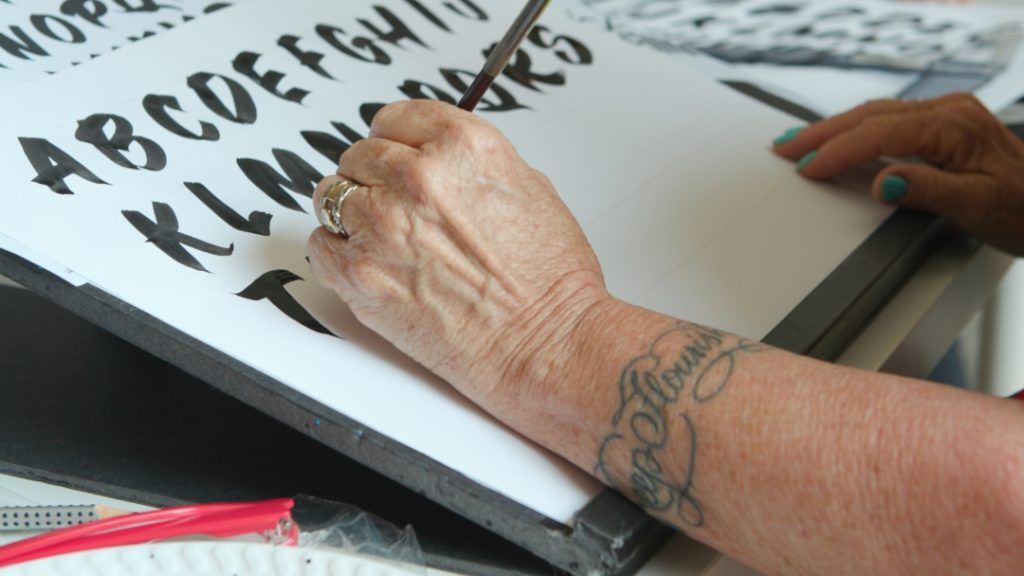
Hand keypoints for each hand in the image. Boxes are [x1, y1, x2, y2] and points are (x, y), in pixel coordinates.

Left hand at [307, 100, 606, 416]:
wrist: (545, 342)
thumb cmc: (549, 279)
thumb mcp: (528, 188)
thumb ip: (468, 166)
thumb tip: (434, 161)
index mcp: (461, 146)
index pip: (395, 119)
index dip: (397, 141)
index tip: (397, 156)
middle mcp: (416, 178)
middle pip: (360, 156)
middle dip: (376, 179)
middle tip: (398, 209)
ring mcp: (381, 226)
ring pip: (333, 197)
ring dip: (353, 215)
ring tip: (385, 240)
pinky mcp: (359, 275)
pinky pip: (321, 245)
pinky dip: (338, 253)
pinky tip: (371, 265)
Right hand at [774, 93, 1023, 254]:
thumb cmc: (1022, 208)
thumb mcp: (978, 205)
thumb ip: (929, 192)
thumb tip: (884, 184)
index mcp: (954, 126)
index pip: (880, 133)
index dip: (839, 151)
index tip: (808, 168)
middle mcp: (948, 111)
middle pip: (870, 116)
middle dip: (822, 132)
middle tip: (784, 148)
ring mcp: (946, 114)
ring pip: (875, 114)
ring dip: (833, 128)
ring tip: (797, 142)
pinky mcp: (943, 124)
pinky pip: (888, 119)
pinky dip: (855, 129)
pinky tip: (838, 136)